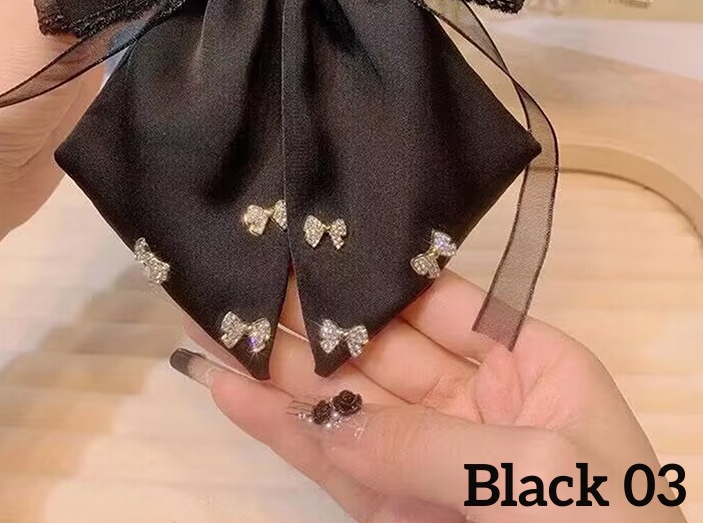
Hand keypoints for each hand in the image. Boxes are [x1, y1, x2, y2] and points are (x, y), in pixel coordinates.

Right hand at [177, 273, 686, 522]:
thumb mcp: (536, 472)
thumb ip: (427, 443)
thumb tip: (326, 422)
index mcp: (529, 366)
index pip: (438, 305)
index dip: (373, 280)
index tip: (309, 250)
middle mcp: (472, 403)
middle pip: (375, 350)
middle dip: (308, 319)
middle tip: (238, 282)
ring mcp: (427, 459)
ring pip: (341, 404)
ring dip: (276, 371)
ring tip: (210, 331)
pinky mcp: (394, 512)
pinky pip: (332, 465)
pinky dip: (281, 433)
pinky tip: (232, 394)